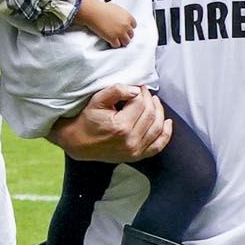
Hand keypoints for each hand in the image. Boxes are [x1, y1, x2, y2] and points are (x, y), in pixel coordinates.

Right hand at [51, 83, 170, 162]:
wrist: (78, 142)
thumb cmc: (87, 120)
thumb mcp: (97, 101)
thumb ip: (116, 91)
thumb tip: (136, 90)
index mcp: (121, 126)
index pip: (140, 103)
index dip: (141, 92)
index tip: (138, 87)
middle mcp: (130, 140)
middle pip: (151, 114)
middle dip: (150, 100)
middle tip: (144, 92)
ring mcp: (135, 151)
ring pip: (157, 127)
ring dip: (159, 112)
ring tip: (153, 102)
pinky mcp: (137, 156)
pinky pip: (158, 145)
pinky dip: (166, 134)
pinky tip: (167, 122)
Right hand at [78, 0, 136, 47]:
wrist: (93, 12)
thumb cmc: (102, 8)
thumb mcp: (117, 9)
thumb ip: (122, 16)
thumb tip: (121, 21)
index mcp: (128, 17)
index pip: (134, 26)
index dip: (128, 28)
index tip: (123, 29)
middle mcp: (126, 25)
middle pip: (131, 35)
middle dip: (125, 35)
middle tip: (119, 35)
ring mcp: (120, 32)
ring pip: (126, 42)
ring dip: (121, 42)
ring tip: (116, 40)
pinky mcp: (112, 38)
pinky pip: (117, 45)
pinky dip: (114, 44)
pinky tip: (110, 41)